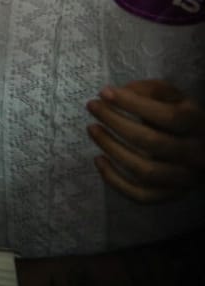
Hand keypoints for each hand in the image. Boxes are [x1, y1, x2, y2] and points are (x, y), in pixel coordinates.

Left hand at [87, 79, 204, 202]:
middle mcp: (195, 154)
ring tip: (92, 128)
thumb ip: (147, 90)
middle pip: (153, 142)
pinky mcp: (171, 194)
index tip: (104, 93)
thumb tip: (115, 95)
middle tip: (92, 106)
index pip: (167, 116)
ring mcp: (184, 178)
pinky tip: (99, 159)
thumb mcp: (170, 95)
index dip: (133, 104)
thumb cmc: (177, 114)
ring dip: (112, 149)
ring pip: (145, 171)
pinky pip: (141, 195)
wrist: (201, 147)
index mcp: (197, 124)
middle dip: (116, 122)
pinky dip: (115, 181)